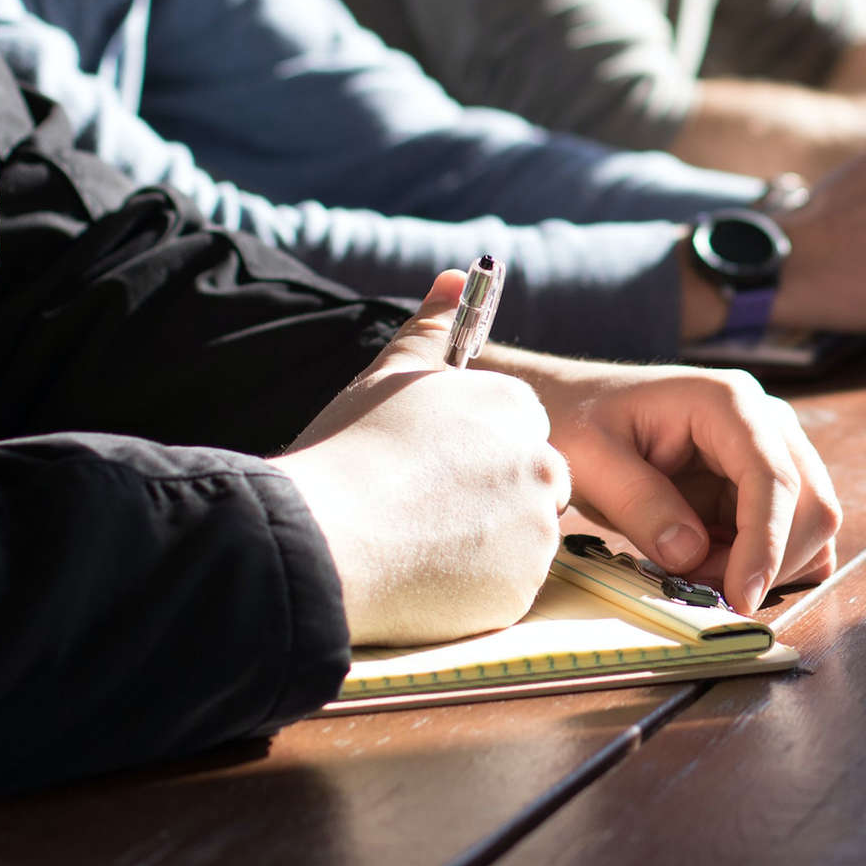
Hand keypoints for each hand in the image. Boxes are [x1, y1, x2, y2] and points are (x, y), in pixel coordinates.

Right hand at [272, 271, 571, 645]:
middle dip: (489, 498)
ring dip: (482, 543)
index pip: (519, 431)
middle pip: (531, 485)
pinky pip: (506, 588)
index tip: (433, 468)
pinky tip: (423, 576)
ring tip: (416, 541)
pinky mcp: (522, 589)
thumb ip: (432, 328)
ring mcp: (536, 531)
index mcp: (515, 409)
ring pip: (520, 538)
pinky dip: (474, 587)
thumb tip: (456, 276)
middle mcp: (541, 465)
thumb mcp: (389, 375)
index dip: (473, 453)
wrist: (323, 538)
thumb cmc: (350, 451)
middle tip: (423, 509)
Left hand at [510, 360, 842, 614]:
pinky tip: (717, 566)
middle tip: (700, 587)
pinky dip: (767, 564)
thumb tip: (691, 554)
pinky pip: (794, 535)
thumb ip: (639, 504)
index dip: (766, 542)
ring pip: (810, 525)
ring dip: (766, 566)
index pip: (773, 477)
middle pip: (810, 503)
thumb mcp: (590, 459)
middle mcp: (766, 422)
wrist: (575, 408)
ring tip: (698, 571)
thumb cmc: (579, 421)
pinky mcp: (763, 485)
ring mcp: (772, 452)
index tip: (741, 597)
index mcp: (727, 403)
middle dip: (767, 561)